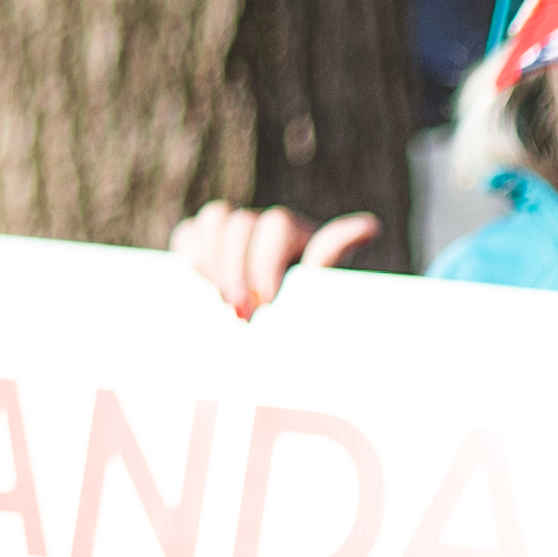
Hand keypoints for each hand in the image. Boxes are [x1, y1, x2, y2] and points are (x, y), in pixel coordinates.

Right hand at [171, 203, 376, 316]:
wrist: (280, 336)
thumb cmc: (307, 313)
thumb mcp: (322, 291)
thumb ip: (330, 259)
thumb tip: (368, 226)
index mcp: (297, 233)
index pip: (277, 226)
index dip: (265, 260)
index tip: (268, 299)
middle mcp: (264, 225)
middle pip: (241, 224)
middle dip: (237, 270)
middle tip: (240, 312)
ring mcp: (233, 230)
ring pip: (214, 220)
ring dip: (214, 262)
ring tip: (222, 301)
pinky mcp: (203, 241)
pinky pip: (189, 233)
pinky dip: (192, 255)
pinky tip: (201, 285)